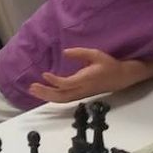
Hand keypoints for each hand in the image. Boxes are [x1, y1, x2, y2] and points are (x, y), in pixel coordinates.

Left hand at [27, 47, 145, 103]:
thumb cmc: (108, 64)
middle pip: (62, 96)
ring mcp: (81, 94)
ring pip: (62, 99)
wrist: (121, 77)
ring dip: (47, 96)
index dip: (55, 81)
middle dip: (46, 93)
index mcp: (86, 79)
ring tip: (33, 90)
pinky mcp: (80, 95)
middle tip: (32, 87)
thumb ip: (79, 53)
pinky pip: (65, 99)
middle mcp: (82, 89)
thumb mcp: (95, 54)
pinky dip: (53, 97)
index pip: (68, 84)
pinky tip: (44, 92)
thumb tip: (65, 52)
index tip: (44, 74)